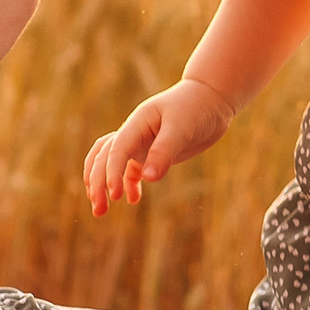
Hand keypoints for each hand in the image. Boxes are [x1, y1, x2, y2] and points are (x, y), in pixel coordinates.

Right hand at [84, 76, 233, 214]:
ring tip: (101, 210)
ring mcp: (141, 143)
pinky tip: (134, 199)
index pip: (116, 149)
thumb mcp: (182, 128)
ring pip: (111, 164)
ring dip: (103, 184)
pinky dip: (128, 184)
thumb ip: (164, 151)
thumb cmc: (196, 107)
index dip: (111, 172)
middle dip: (98, 183)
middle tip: (99, 209)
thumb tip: (148, 178)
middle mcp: (133, 133)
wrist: (211, 99)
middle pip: (105, 158)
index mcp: (137, 123)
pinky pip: (131, 170)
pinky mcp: (151, 153)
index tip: (114, 194)